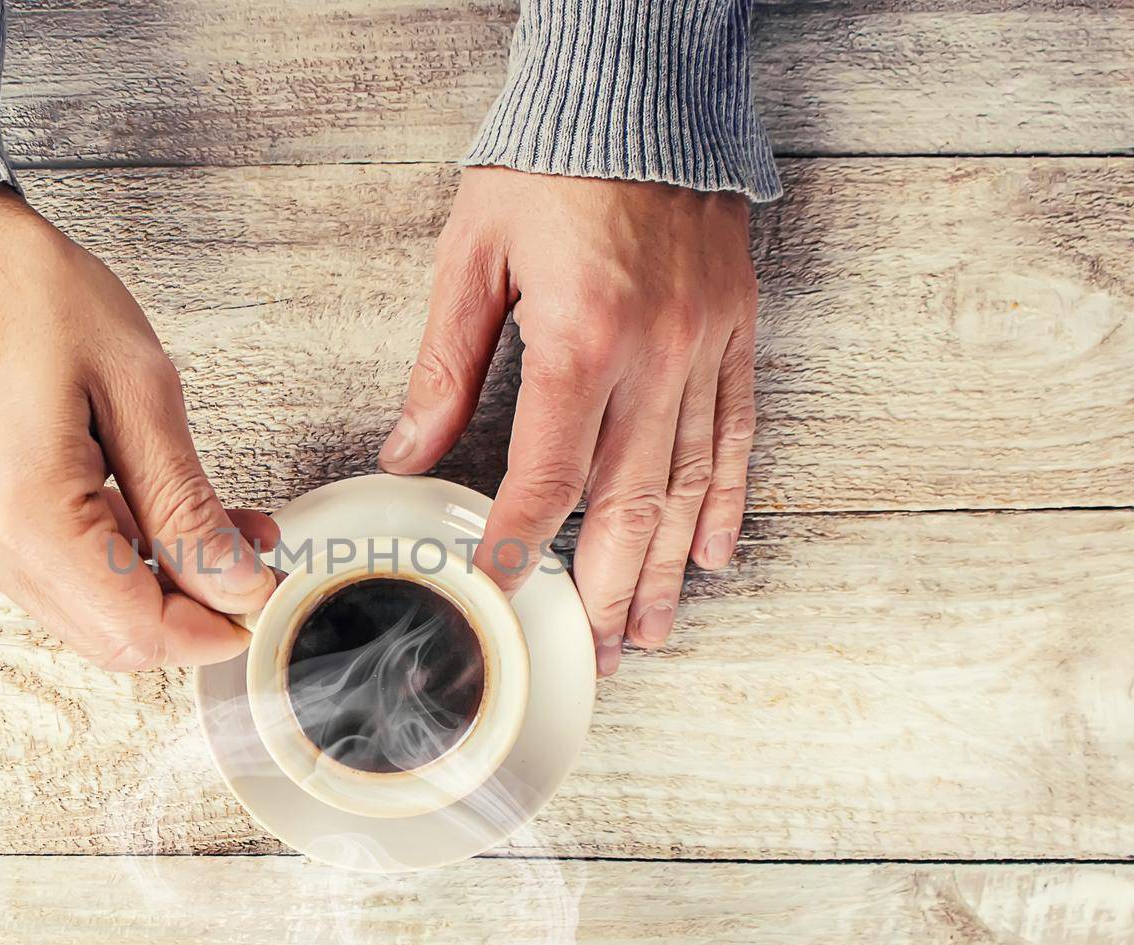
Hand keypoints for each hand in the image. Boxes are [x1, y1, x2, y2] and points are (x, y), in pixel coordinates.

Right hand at [0, 185, 276, 670]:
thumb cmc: (24, 288)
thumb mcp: (138, 388)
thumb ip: (186, 502)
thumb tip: (233, 580)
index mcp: (26, 516)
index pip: (136, 630)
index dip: (214, 627)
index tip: (268, 593)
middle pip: (113, 638)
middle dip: (196, 612)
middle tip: (257, 561)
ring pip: (91, 611)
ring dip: (165, 584)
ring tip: (228, 526)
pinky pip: (63, 571)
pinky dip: (124, 559)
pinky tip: (168, 514)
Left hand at [380, 168, 756, 676]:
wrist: (638, 88)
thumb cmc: (548, 163)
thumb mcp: (470, 257)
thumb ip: (444, 365)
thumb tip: (410, 451)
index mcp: (580, 339)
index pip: (548, 477)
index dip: (518, 545)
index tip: (499, 588)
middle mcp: (655, 355)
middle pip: (629, 503)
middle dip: (605, 588)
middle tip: (593, 652)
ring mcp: (706, 347)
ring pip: (689, 485)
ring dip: (665, 568)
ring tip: (649, 631)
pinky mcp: (735, 332)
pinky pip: (737, 433)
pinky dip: (728, 500)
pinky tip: (712, 553)